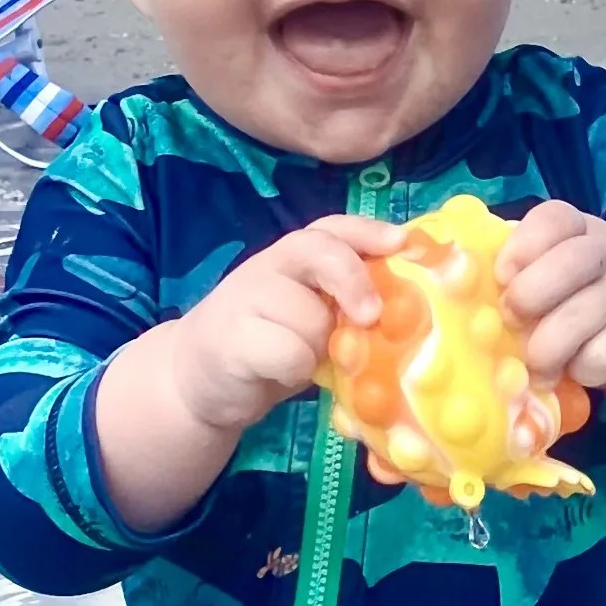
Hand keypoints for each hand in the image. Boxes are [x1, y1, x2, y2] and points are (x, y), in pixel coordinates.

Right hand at [168, 216, 402, 438]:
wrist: (198, 378)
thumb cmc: (271, 345)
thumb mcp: (312, 317)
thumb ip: (346, 305)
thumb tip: (408, 313)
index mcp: (295, 256)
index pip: (333, 227)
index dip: (368, 231)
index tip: (401, 242)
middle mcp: (270, 266)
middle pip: (320, 252)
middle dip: (353, 281)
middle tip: (370, 316)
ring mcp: (246, 299)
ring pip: (311, 317)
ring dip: (322, 347)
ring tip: (307, 358)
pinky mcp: (231, 339)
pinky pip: (289, 353)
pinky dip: (297, 369)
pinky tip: (282, 374)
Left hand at [496, 202, 605, 391]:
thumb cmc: (573, 293)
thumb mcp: (549, 267)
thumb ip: (515, 269)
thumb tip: (461, 288)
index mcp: (577, 227)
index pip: (553, 219)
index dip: (520, 248)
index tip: (502, 277)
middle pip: (571, 262)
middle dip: (528, 295)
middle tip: (511, 319)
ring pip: (579, 317)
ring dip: (544, 347)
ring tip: (534, 362)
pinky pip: (596, 358)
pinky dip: (575, 370)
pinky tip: (571, 369)